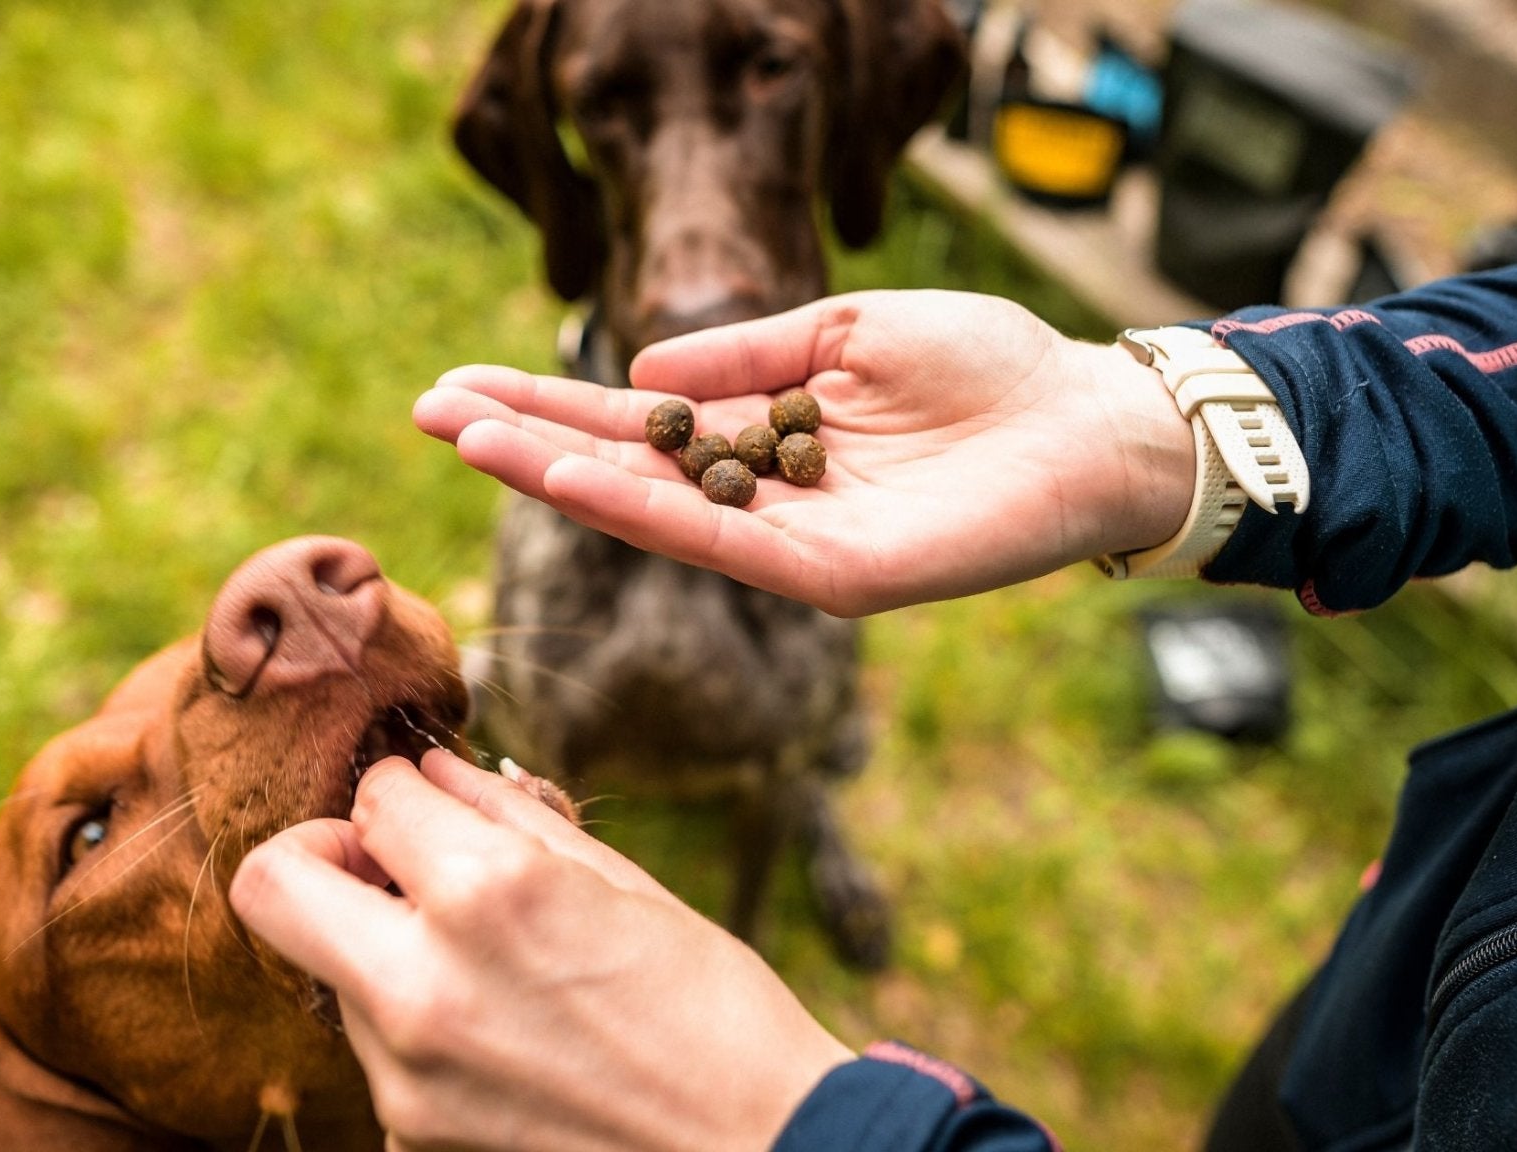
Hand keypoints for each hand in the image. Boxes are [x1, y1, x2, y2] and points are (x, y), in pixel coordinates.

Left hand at [230, 750, 852, 1151]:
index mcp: (485, 894)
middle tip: (383, 860)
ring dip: (379, 945)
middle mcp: (422, 986)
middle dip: (318, 850)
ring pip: (326, 971)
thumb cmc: (714, 1009)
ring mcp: (404, 1077)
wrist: (764, 1151)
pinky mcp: (410, 1137)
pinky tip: (503, 1031)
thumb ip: (507, 814)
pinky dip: (414, 1022)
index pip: (372, 797)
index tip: (429, 798)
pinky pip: (375, 1048)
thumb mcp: (621, 882)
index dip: (403, 784)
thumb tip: (436, 771)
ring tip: (487, 964)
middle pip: (271, 884)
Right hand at [413, 290, 1194, 615]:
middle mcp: (759, 499)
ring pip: (650, 513)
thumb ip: (743, 354)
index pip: (631, 427)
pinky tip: (571, 476)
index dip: (545, 407)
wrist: (1090, 418)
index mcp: (760, 437)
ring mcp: (789, 545)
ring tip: (470, 440)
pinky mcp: (831, 578)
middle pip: (619, 473)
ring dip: (556, 476)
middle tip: (425, 412)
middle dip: (523, 443)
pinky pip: (719, 543)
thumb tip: (636, 375)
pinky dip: (640, 509)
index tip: (459, 386)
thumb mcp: (848, 329)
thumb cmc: (987, 365)